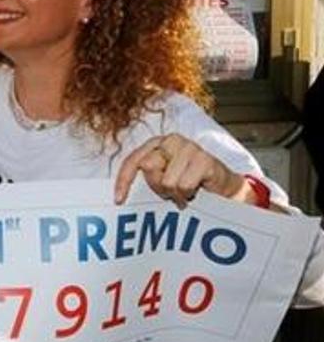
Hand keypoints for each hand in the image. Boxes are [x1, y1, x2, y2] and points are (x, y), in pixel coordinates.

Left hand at [114, 133, 245, 208]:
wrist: (223, 190)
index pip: (133, 160)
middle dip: (158, 186)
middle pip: (149, 168)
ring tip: (186, 190)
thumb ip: (147, 177)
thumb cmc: (189, 183)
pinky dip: (188, 193)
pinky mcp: (204, 159)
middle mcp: (171, 141)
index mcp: (156, 144)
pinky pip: (184, 186)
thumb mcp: (162, 181)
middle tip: (172, 190)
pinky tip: (197, 189)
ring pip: (167, 181)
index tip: (119, 200)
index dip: (124, 180)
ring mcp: (189, 147)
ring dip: (176, 192)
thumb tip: (137, 173)